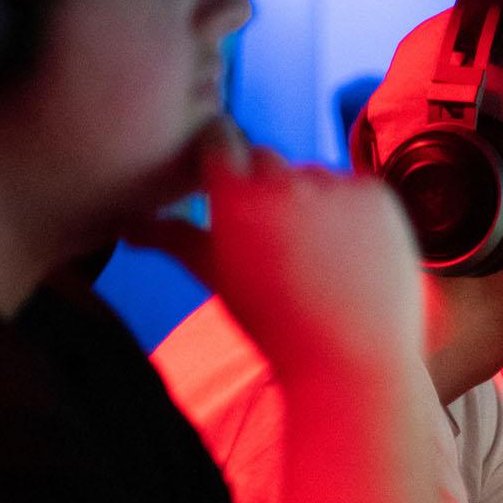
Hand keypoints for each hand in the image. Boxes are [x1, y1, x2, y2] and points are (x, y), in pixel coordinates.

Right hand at [126, 118, 423, 366]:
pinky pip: (355, 189)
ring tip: (317, 258)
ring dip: (311, 201)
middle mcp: (284, 182)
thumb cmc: (274, 327)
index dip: (221, 158)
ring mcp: (335, 186)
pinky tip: (351, 256)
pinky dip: (352, 213)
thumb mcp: (218, 280)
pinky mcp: (376, 194)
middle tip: (275, 242)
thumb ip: (175, 240)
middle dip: (265, 187)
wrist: (349, 363)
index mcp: (235, 198)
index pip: (218, 139)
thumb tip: (127, 226)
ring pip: (312, 176)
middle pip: (265, 159)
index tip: (225, 180)